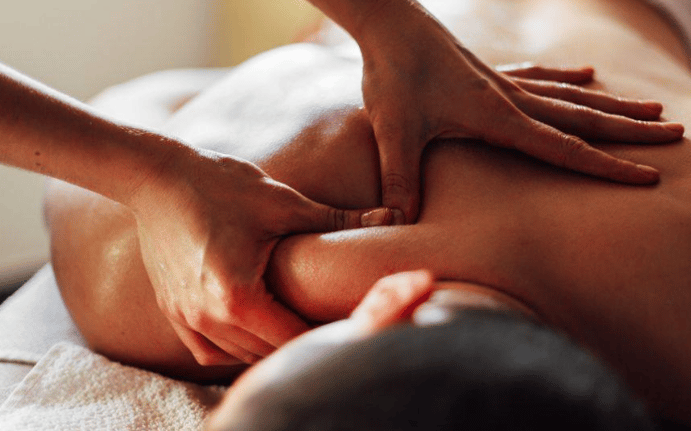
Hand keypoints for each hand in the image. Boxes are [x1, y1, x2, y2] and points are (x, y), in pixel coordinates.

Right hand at [130, 148, 392, 364]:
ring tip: (299, 323)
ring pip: (239, 356)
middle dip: (302, 341)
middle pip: (267, 353)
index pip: (293, 338)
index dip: (326, 333)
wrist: (156, 176)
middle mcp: (208, 318)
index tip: (348, 318)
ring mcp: (186, 318)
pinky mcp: (173, 311)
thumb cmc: (220, 184)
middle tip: (332, 321)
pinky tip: (256, 325)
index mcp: (237, 298)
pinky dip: (235, 347)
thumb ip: (340, 217)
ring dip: (269, 346)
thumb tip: (395, 216)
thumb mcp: (283, 202)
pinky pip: (208, 350)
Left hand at [357, 3, 683, 221]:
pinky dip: (566, 78)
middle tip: (677, 136)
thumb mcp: (394, 132)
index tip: (649, 176)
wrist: (389, 22)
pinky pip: (539, 76)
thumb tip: (400, 222)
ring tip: (652, 109)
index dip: (608, 166)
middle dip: (630, 132)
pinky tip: (587, 74)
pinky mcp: (489, 72)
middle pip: (583, 118)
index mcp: (499, 116)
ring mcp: (503, 82)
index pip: (565, 148)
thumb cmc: (391, 75)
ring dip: (611, 105)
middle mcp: (511, 97)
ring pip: (570, 96)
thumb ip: (402, 178)